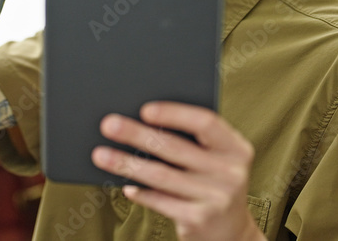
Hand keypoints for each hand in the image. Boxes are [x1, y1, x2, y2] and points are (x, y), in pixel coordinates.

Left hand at [91, 102, 264, 240]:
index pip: (205, 122)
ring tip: (101, 154)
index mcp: (236, 148)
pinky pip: (160, 201)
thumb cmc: (211, 183)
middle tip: (108, 125)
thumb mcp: (214, 160)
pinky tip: (124, 184)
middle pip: (175, 147)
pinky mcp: (199, 219)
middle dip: (137, 134)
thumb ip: (192, 141)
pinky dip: (140, 192)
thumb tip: (140, 121)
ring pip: (161, 175)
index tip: (144, 110)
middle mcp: (230, 172)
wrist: (230, 233)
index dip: (174, 113)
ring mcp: (216, 198)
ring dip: (127, 163)